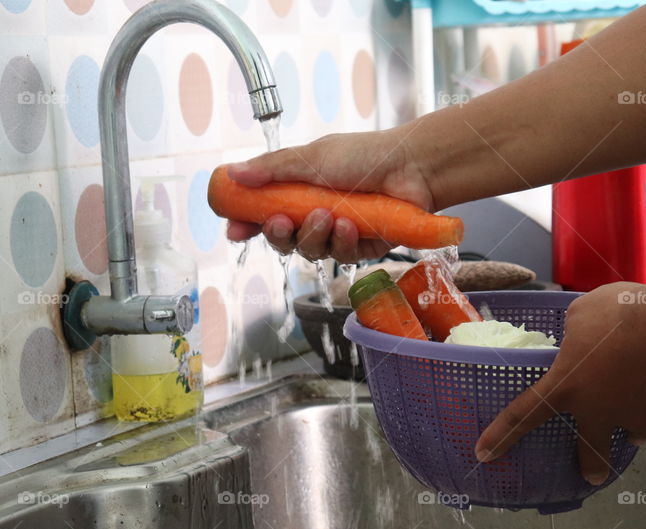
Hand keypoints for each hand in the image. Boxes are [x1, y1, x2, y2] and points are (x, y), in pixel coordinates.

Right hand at [224, 131, 435, 262]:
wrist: (412, 166)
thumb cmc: (365, 156)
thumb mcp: (311, 157)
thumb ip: (272, 169)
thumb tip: (233, 173)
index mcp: (299, 192)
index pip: (264, 214)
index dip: (247, 224)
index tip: (235, 229)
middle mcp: (316, 214)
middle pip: (284, 240)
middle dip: (279, 235)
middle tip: (283, 222)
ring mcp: (338, 233)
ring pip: (311, 251)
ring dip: (314, 236)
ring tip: (327, 216)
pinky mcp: (361, 247)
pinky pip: (342, 255)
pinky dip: (343, 242)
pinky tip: (350, 225)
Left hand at [474, 282, 645, 484]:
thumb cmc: (624, 312)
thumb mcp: (582, 314)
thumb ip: (574, 333)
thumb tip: (581, 335)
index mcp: (567, 386)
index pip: (523, 415)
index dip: (501, 436)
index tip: (484, 455)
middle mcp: (599, 409)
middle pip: (588, 448)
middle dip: (589, 465)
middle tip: (588, 475)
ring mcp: (636, 415)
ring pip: (631, 429)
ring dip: (630, 427)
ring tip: (634, 427)